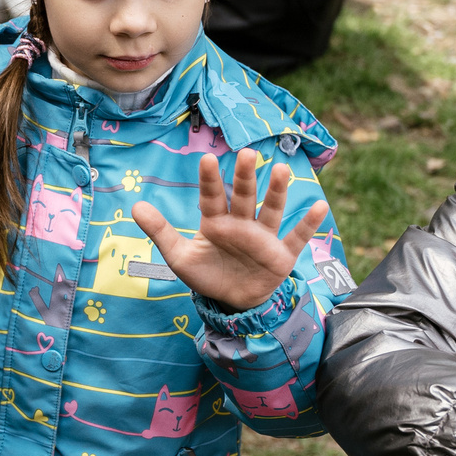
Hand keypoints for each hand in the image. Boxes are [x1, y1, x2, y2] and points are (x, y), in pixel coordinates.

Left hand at [129, 150, 327, 312]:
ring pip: (270, 210)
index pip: (211, 197)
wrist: (233, 302)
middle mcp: (241, 224)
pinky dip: (308, 224)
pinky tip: (320, 206)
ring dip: (277, 191)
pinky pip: (296, 237)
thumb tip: (135, 206)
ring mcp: (263, 238)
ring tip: (282, 169)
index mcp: (216, 222)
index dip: (209, 180)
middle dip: (245, 177)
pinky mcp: (280, 255)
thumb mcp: (179, 257)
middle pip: (243, 196)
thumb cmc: (207, 274)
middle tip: (248, 154)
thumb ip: (160, 231)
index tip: (206, 159)